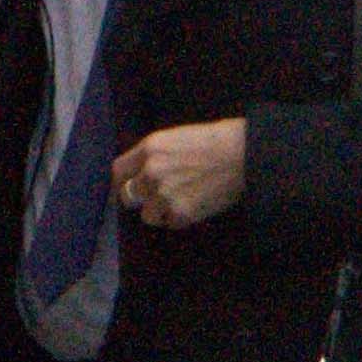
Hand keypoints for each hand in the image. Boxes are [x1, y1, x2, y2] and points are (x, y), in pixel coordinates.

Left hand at [113, 119, 246, 228]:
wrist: (243, 155)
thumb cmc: (216, 140)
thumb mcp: (176, 138)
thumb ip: (154, 154)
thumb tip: (141, 173)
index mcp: (149, 148)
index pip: (119, 171)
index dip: (124, 181)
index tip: (131, 185)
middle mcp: (151, 172)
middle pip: (127, 196)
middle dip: (139, 198)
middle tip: (154, 197)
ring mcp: (164, 195)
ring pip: (147, 215)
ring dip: (160, 212)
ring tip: (180, 201)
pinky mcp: (180, 213)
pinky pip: (170, 223)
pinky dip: (180, 218)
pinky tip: (195, 205)